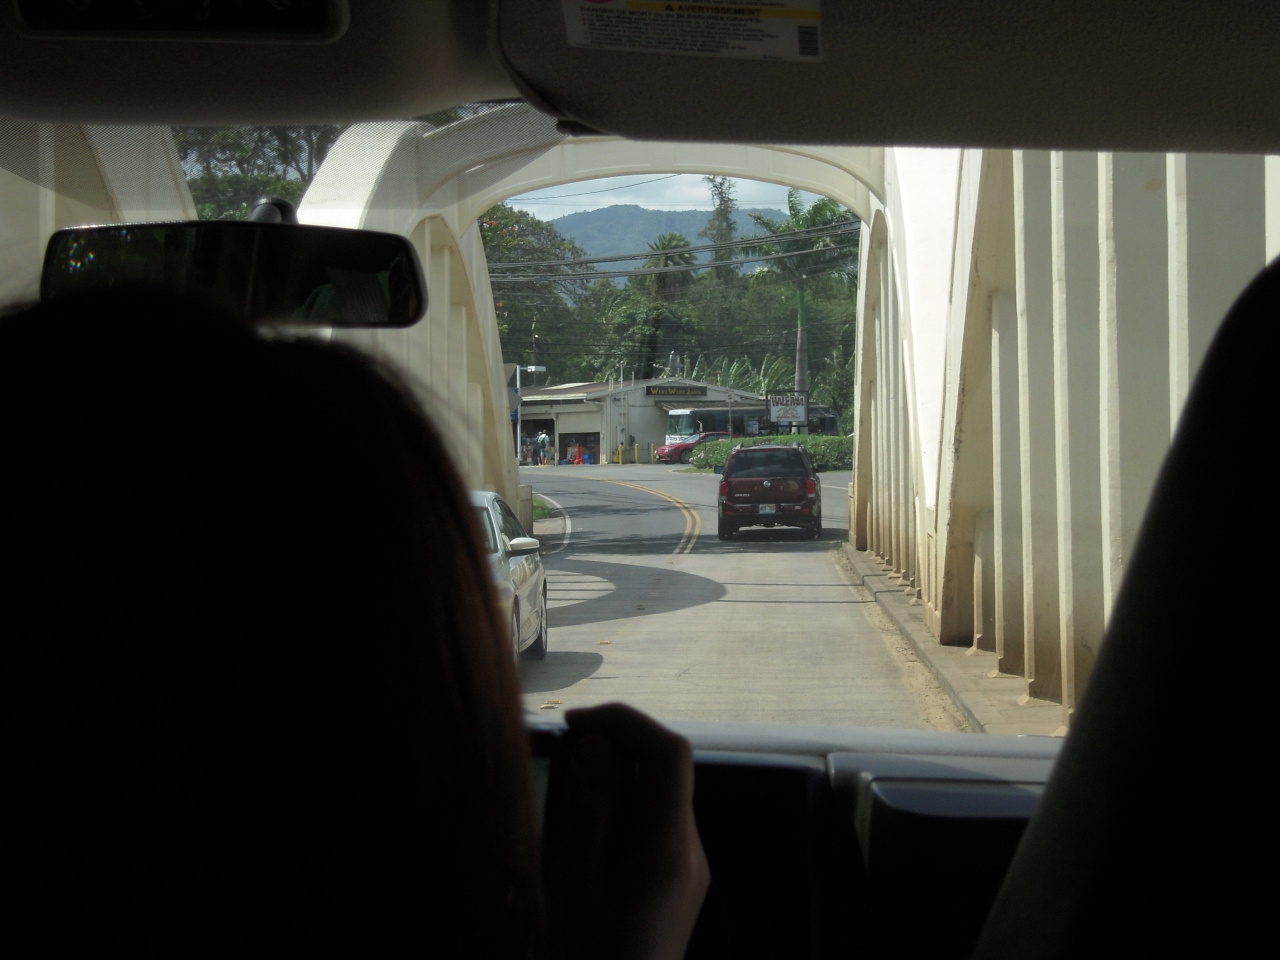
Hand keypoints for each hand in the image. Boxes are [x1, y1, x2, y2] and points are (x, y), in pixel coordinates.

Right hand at [545, 703, 709, 959]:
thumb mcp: (574, 890)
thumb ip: (591, 813)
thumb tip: (599, 748)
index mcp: (669, 849)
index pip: (670, 754)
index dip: (626, 722)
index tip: (576, 724)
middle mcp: (690, 854)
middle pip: (669, 771)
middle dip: (618, 745)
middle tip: (563, 749)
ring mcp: (688, 872)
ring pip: (662, 797)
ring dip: (618, 777)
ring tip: (566, 784)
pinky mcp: (677, 888)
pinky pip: (656, 826)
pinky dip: (624, 808)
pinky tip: (585, 826)